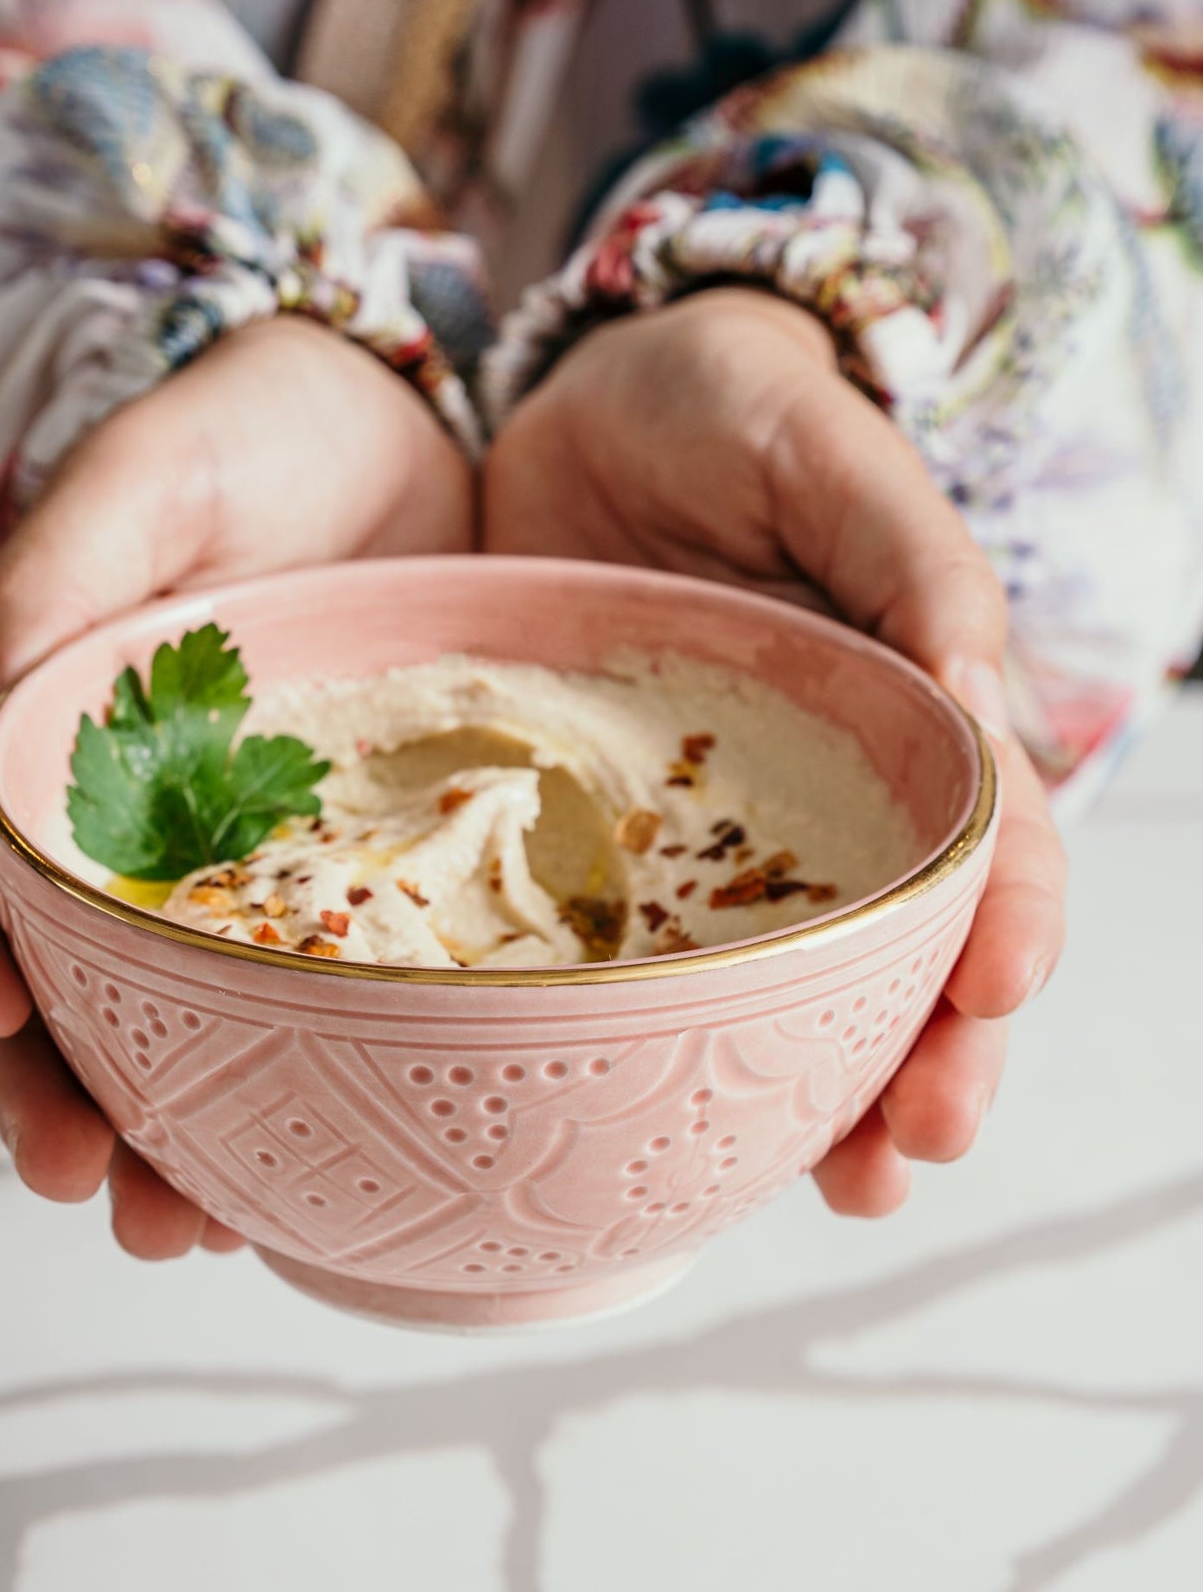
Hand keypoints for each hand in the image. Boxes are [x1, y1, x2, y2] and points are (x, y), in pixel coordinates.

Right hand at [0, 317, 473, 1256]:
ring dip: (166, 1139)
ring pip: (171, 1028)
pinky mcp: (340, 885)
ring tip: (182, 1234)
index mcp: (51, 739)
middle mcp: (129, 826)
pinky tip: (305, 1176)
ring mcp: (234, 869)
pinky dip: (293, 1092)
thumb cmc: (261, 429)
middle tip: (86, 1187)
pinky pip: (304, 1003)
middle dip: (57, 1095)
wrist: (415, 430)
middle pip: (60, 986)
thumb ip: (61, 574)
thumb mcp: (151, 476)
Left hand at [484, 288, 1065, 1216]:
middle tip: (915, 1150)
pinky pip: (663, 970)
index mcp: (916, 713)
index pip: (995, 836)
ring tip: (848, 1189)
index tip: (999, 993)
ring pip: (805, 997)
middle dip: (935, 1060)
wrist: (577, 402)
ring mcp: (729, 842)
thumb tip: (979, 687)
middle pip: (914, 956)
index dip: (1015, 918)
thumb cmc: (724, 405)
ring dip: (836, 1102)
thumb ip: (908, 555)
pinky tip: (682, 1139)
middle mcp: (837, 802)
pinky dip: (684, 1058)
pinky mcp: (618, 854)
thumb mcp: (823, 450)